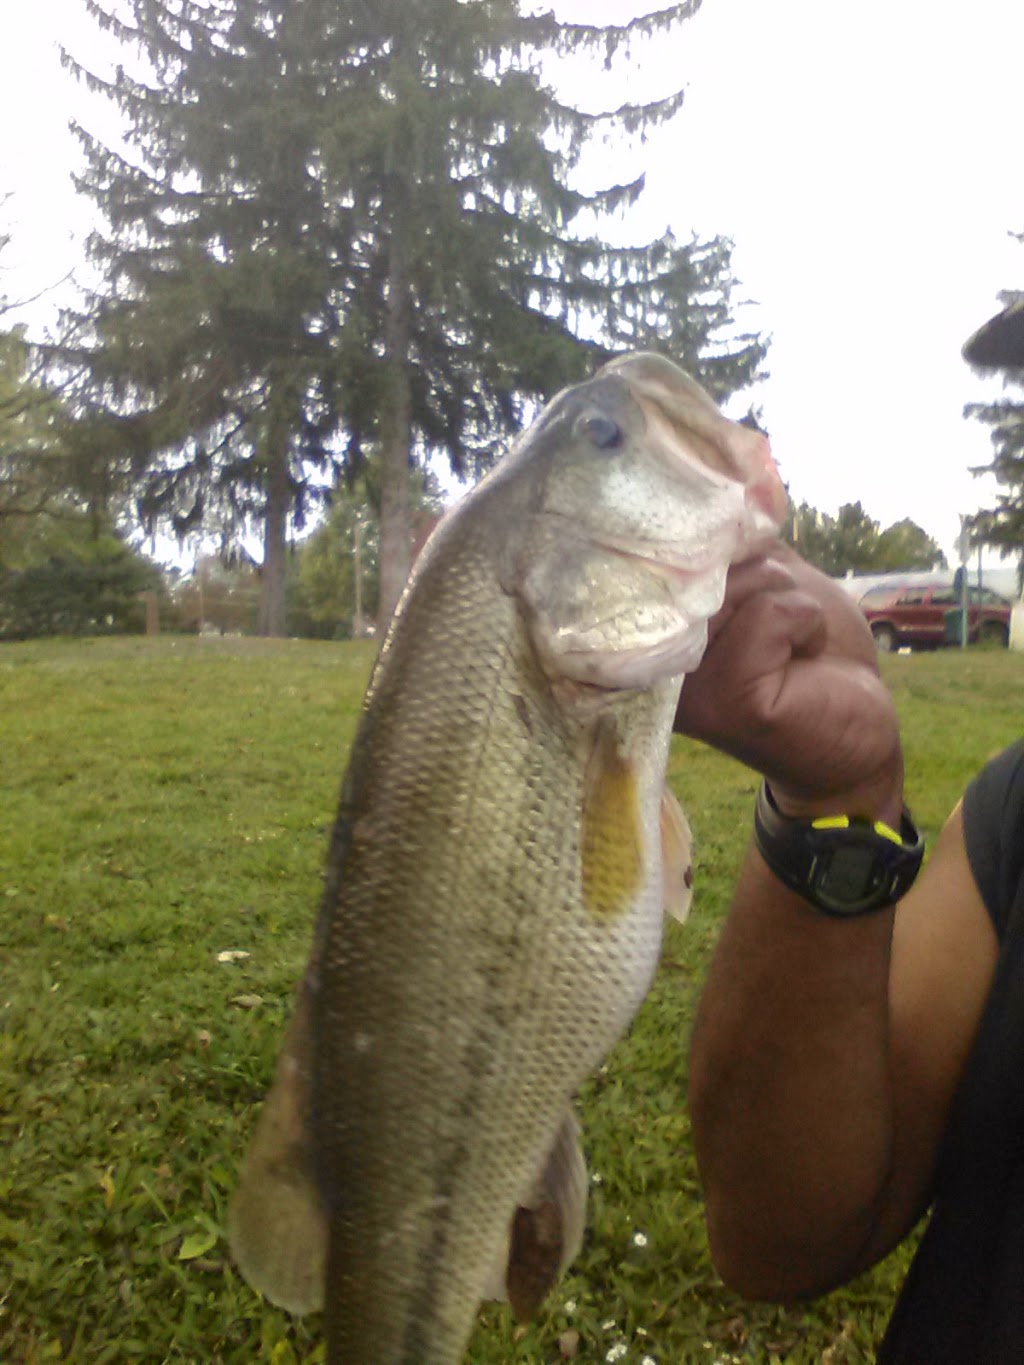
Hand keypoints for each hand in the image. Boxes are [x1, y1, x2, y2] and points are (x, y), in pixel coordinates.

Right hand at [675, 545, 903, 822]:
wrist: (854, 735)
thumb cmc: (812, 656)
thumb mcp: (770, 580)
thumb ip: (738, 547)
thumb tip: (732, 488)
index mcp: (652, 630)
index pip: (662, 551)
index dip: (710, 537)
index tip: (740, 547)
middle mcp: (652, 660)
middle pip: (704, 561)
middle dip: (761, 575)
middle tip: (779, 624)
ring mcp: (684, 685)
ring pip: (740, 584)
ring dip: (788, 601)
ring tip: (791, 644)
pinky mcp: (729, 700)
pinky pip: (772, 615)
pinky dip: (805, 625)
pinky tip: (804, 659)